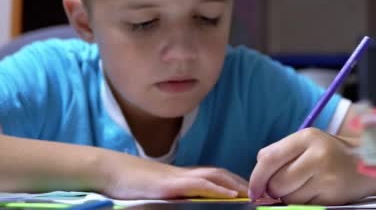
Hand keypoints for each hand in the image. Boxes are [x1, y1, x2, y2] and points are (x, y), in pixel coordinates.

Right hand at [100, 151, 247, 199]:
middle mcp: (187, 174)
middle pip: (223, 175)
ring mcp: (179, 177)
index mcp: (186, 178)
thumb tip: (194, 202)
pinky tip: (232, 194)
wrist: (111, 172)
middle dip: (244, 184)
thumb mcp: (161, 193)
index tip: (255, 193)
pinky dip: (216, 188)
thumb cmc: (133, 185)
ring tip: (255, 195)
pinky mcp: (170, 184)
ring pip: (215, 177)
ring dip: (237, 185)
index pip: (218, 178)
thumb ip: (179, 196)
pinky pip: (198, 184)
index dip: (237, 184)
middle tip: (264, 195)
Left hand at [248, 128, 375, 204]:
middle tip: (282, 187)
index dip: (256, 177)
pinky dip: (303, 203)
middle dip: (273, 190)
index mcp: (307, 137)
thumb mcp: (308, 142)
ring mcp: (326, 178)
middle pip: (277, 182)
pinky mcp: (333, 196)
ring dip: (288, 197)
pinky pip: (304, 206)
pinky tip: (314, 192)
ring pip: (289, 198)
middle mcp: (317, 156)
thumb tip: (257, 174)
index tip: (254, 188)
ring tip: (303, 186)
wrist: (368, 163)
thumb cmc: (331, 152)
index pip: (269, 158)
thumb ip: (282, 152)